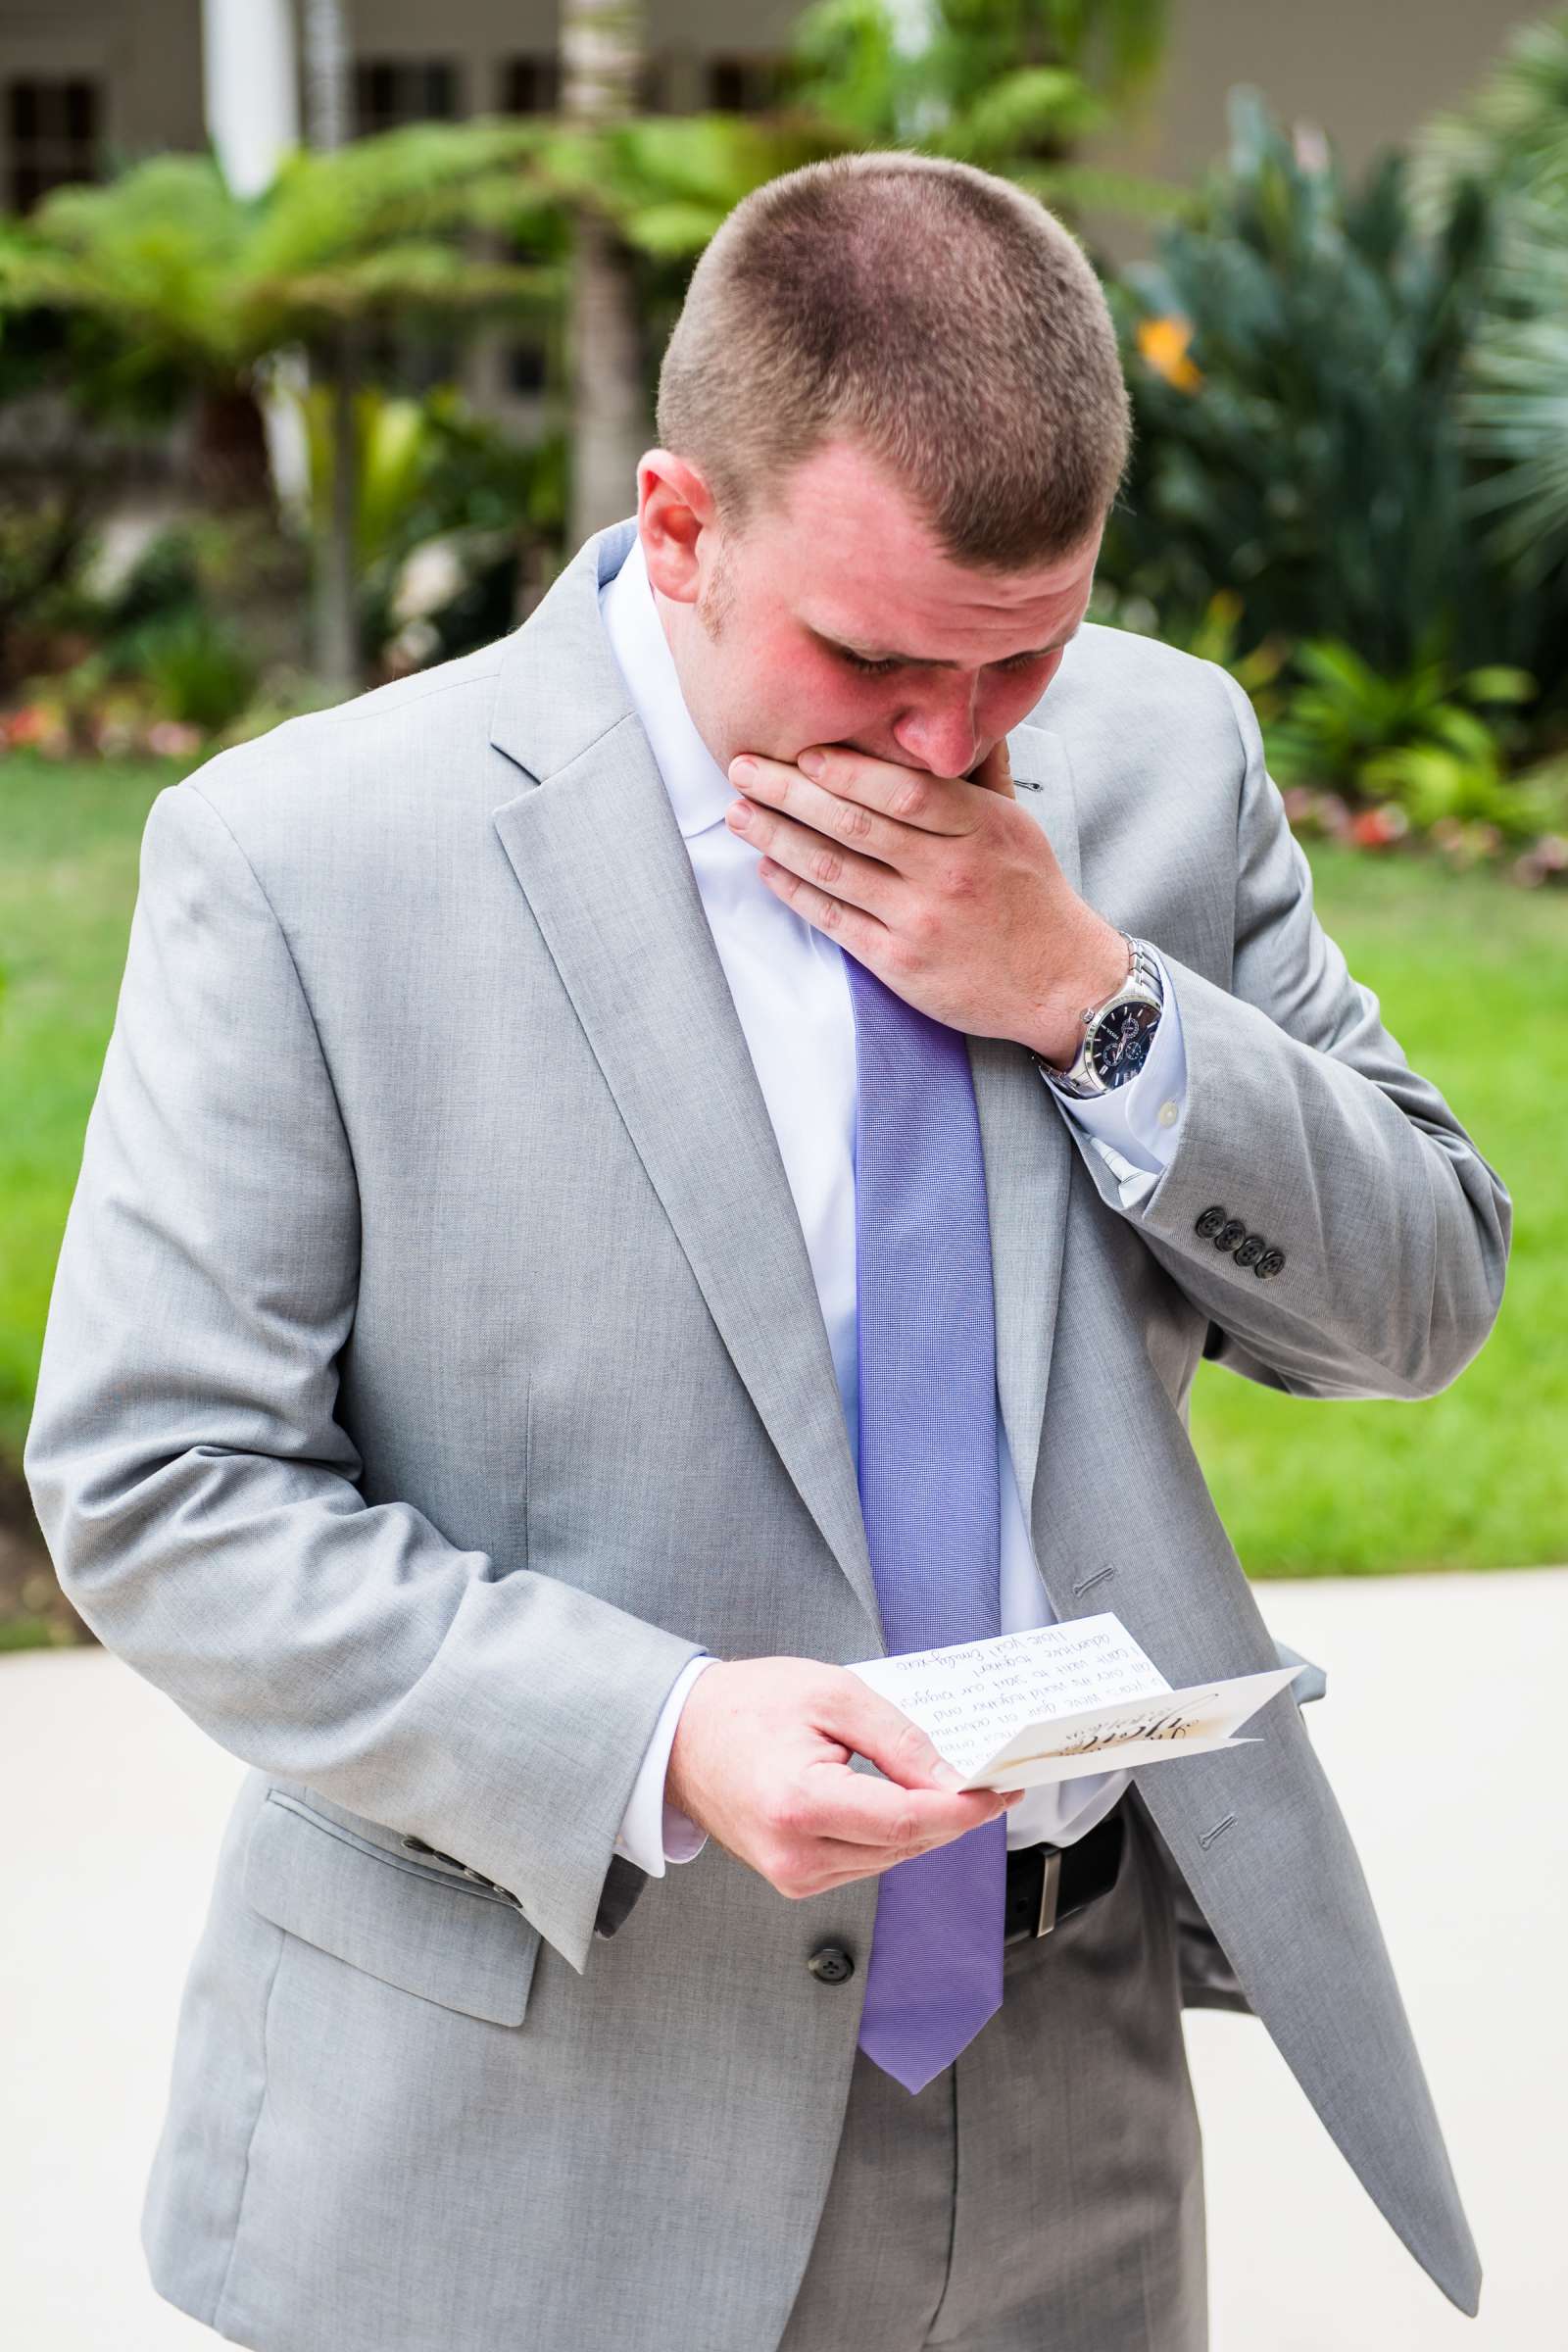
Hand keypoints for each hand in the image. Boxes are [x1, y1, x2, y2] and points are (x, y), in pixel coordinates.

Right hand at [666, 1655, 1024, 1899]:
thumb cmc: (748, 1705)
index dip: (964, 1808)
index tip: (1002, 1789)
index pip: (908, 1820)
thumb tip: (954, 1782)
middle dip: (955, 1814)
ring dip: (926, 1825)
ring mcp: (793, 1875)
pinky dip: (894, 1835)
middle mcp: (796, 1854)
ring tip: (950, 1784)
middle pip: (907, 1844)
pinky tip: (904, 1802)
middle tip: (993, 1779)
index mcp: (799, 1803)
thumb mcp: (833, 1695)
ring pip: (893, 1858)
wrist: (681, 1737)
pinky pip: (867, 1861)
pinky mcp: (795, 1881)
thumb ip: (899, 1741)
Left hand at [724, 737, 1126, 1065]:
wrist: (1060, 983)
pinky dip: (795, 890)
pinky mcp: (900, 962)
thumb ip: (977, 774)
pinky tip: (767, 866)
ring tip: (738, 813)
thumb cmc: (1031, 895)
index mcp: (981, 826)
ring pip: (835, 869)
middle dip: (789, 792)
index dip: (848, 768)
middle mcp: (949, 871)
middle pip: (856, 823)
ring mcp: (922, 919)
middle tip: (743, 768)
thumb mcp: (1016, 824)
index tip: (803, 750)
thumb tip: (953, 714)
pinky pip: (835, 919)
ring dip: (777, 838)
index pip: (904, 789)